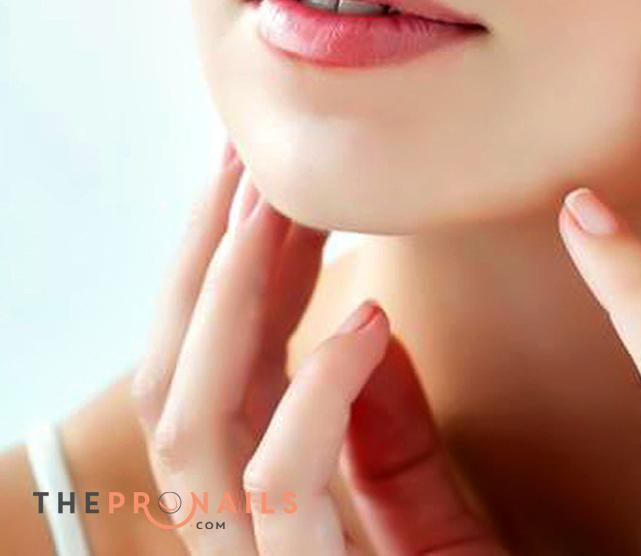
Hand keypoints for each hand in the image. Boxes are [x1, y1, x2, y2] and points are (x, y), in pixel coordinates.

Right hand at [132, 147, 507, 553]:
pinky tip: (367, 322)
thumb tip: (364, 319)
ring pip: (191, 422)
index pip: (218, 369)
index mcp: (258, 517)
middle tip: (241, 157)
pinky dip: (315, 390)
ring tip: (271, 206)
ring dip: (229, 297)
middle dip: (202, 259)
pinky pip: (279, 479)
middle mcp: (236, 536)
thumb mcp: (430, 525)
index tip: (257, 177)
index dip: (231, 268)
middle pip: (176, 380)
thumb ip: (390, 443)